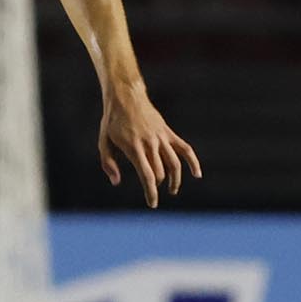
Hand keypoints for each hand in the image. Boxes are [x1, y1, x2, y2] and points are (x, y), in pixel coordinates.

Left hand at [100, 83, 201, 207]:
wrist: (126, 97)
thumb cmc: (112, 121)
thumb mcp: (103, 141)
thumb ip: (108, 163)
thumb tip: (116, 182)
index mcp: (134, 147)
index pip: (147, 175)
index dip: (151, 192)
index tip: (152, 204)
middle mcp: (150, 143)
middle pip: (160, 172)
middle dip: (156, 185)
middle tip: (152, 190)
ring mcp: (161, 137)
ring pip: (174, 164)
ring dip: (175, 180)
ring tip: (172, 190)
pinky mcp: (168, 132)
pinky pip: (184, 148)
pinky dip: (193, 161)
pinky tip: (197, 174)